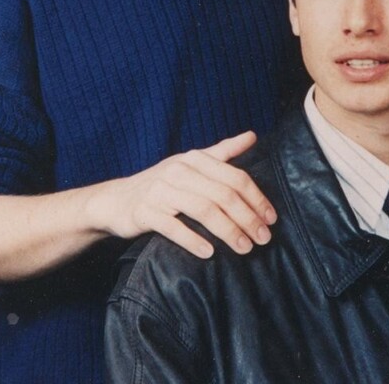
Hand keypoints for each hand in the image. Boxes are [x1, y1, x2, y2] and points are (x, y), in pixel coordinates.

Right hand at [95, 131, 276, 257]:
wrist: (116, 200)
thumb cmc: (162, 184)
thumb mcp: (190, 163)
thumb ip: (222, 151)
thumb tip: (252, 136)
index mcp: (194, 159)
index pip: (234, 177)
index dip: (256, 198)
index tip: (272, 218)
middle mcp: (178, 171)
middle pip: (223, 194)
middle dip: (247, 218)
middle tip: (263, 239)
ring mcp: (161, 191)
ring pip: (203, 210)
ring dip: (228, 231)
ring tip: (244, 247)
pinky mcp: (145, 212)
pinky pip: (173, 227)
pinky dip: (193, 240)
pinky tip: (210, 253)